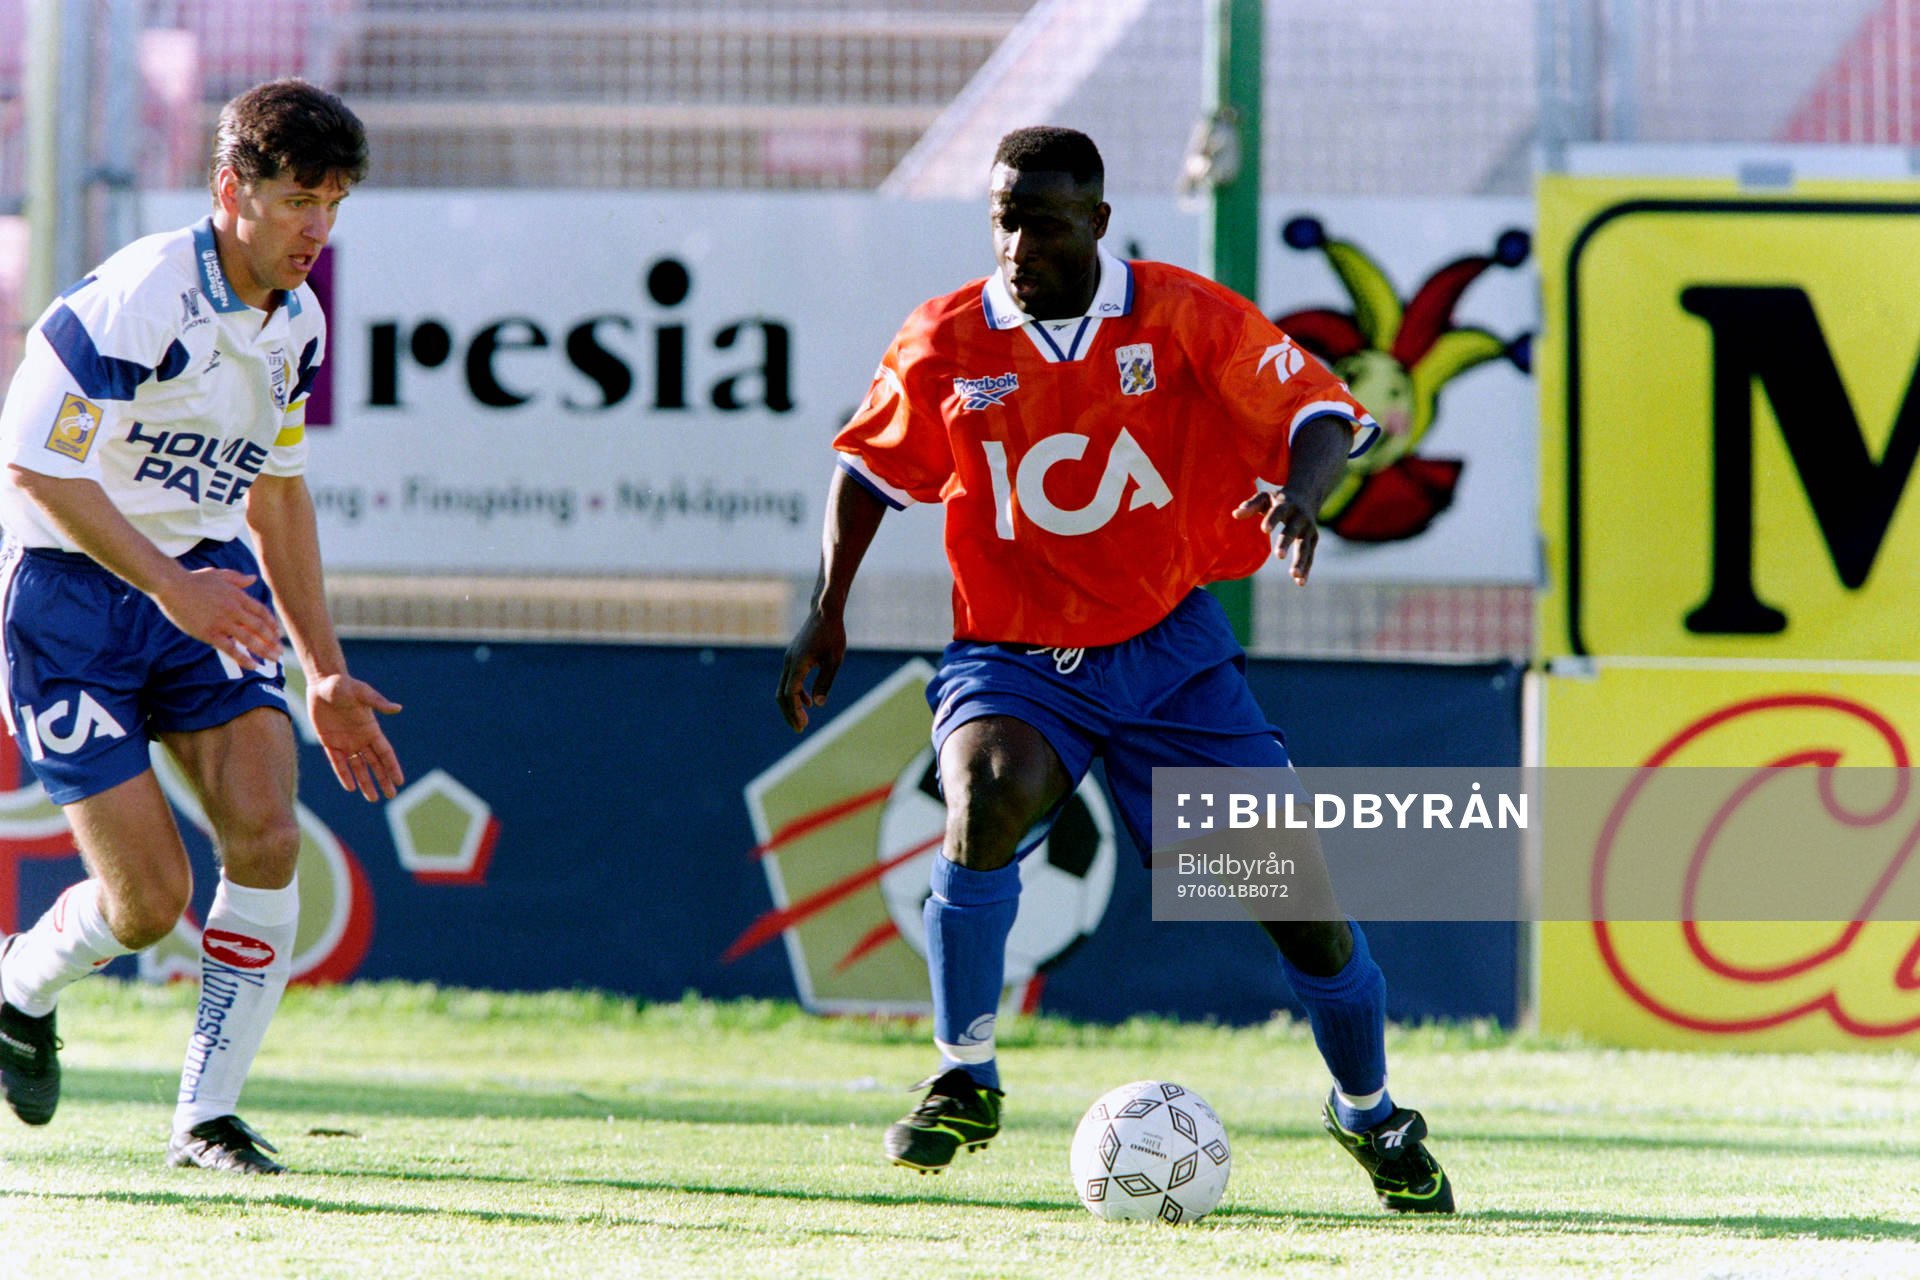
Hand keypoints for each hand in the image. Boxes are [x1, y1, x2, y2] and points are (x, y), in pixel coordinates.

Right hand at [157, 568, 283, 668]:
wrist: (172, 585)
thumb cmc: (194, 579)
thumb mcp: (220, 574)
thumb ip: (238, 578)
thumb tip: (254, 578)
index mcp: (238, 596)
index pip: (261, 612)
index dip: (271, 624)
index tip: (278, 634)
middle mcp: (234, 609)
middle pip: (260, 627)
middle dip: (273, 641)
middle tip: (281, 652)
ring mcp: (222, 622)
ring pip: (249, 639)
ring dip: (265, 650)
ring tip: (275, 659)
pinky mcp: (209, 633)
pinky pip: (230, 649)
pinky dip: (243, 658)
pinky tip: (254, 666)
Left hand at [308, 672, 404, 800]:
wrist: (323, 681)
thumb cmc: (343, 684)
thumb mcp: (361, 693)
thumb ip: (377, 702)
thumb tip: (397, 709)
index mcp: (371, 728)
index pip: (385, 753)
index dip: (392, 767)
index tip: (400, 782)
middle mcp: (361, 738)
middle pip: (375, 764)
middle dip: (383, 780)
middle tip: (390, 796)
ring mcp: (345, 741)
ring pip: (358, 766)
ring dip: (365, 782)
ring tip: (372, 798)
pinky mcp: (329, 741)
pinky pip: (337, 762)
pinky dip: (344, 774)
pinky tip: (350, 787)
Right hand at [776, 609, 846, 731]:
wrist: (825, 612)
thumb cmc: (833, 635)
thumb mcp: (835, 660)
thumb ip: (825, 682)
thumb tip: (817, 705)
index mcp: (798, 663)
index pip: (790, 694)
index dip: (795, 711)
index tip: (803, 726)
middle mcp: (789, 662)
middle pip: (782, 694)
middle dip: (789, 713)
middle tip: (799, 729)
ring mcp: (789, 659)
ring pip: (783, 688)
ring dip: (791, 705)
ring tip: (803, 721)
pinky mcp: (793, 657)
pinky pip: (789, 680)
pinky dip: (795, 693)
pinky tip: (807, 702)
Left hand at [1233, 489, 1320, 585]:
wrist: (1306, 495)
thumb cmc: (1278, 500)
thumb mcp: (1264, 498)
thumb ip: (1250, 506)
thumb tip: (1235, 514)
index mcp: (1286, 505)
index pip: (1278, 512)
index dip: (1272, 520)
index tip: (1264, 529)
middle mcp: (1300, 517)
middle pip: (1293, 531)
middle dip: (1286, 542)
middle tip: (1278, 556)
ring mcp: (1309, 529)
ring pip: (1305, 546)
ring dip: (1300, 560)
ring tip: (1293, 575)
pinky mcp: (1313, 539)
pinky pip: (1310, 555)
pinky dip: (1306, 568)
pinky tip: (1300, 582)